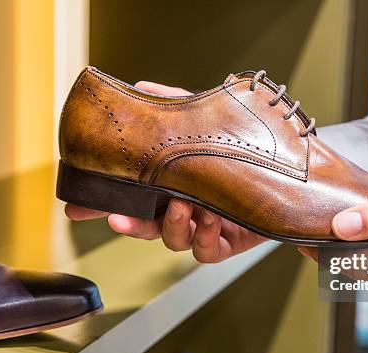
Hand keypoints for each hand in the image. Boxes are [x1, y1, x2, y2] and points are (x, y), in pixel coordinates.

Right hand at [65, 81, 266, 262]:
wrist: (290, 169)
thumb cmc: (245, 146)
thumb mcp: (208, 119)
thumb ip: (175, 105)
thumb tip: (140, 87)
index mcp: (173, 183)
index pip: (132, 195)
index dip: (103, 203)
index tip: (77, 207)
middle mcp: (185, 206)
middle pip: (146, 225)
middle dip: (129, 225)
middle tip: (119, 217)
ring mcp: (205, 226)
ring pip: (174, 240)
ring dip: (173, 225)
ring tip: (183, 205)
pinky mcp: (228, 241)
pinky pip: (208, 250)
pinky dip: (205, 237)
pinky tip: (211, 218)